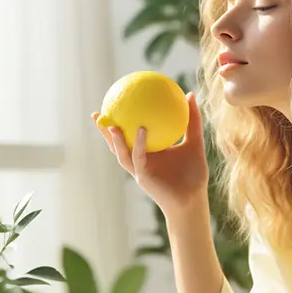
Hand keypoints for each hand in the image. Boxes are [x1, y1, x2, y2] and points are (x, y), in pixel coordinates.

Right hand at [92, 92, 209, 225]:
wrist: (194, 198)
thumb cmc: (194, 173)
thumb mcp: (194, 141)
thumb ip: (192, 120)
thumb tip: (189, 94)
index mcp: (148, 152)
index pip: (129, 135)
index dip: (119, 121)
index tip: (114, 103)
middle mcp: (139, 160)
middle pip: (116, 144)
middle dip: (104, 131)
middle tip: (97, 114)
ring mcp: (139, 170)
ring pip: (120, 154)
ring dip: (113, 140)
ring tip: (110, 123)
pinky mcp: (143, 177)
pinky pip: (138, 158)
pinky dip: (137, 144)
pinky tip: (140, 129)